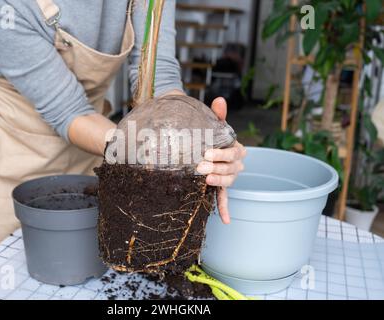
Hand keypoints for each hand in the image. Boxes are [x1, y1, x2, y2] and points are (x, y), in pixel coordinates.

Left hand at [197, 97, 245, 224]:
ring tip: (206, 181)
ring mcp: (227, 175)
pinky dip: (224, 209)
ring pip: (229, 180)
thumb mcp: (210, 122)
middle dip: (218, 168)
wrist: (195, 140)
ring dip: (220, 182)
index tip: (207, 153)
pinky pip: (224, 198)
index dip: (222, 154)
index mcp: (234, 147)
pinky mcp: (219, 186)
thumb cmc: (205, 131)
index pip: (235, 152)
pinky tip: (225, 220)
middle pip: (233, 167)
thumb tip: (220, 100)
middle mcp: (234, 162)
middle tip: (201, 167)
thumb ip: (217, 114)